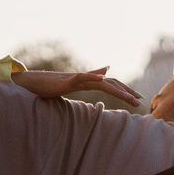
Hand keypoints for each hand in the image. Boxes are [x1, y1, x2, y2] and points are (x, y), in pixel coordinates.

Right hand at [11, 67, 143, 108]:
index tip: (136, 99)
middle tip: (139, 100)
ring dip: (117, 89)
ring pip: (102, 82)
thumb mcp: (72, 86)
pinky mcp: (69, 80)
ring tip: (129, 97)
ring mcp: (78, 78)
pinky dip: (95, 77)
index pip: (110, 86)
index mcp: (88, 83)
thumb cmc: (51, 86)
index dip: (124, 91)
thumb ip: (88, 81)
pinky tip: (105, 79)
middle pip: (111, 84)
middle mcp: (86, 78)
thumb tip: (104, 73)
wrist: (33, 82)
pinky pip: (84, 77)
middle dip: (126, 92)